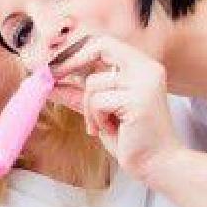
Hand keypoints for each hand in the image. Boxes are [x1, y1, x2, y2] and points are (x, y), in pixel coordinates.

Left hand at [49, 34, 183, 183]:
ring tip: (102, 125)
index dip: (77, 52)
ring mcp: (144, 82)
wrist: (156, 163)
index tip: (55, 66)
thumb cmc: (131, 138)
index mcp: (141, 67)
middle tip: (51, 77)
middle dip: (71, 62)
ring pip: (93, 82)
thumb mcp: (100, 111)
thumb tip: (50, 83)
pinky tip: (112, 130)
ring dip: (89, 108)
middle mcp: (146, 68)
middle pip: (100, 47)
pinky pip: (97, 101)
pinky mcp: (138, 98)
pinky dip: (97, 118)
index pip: (105, 43)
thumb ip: (79, 94)